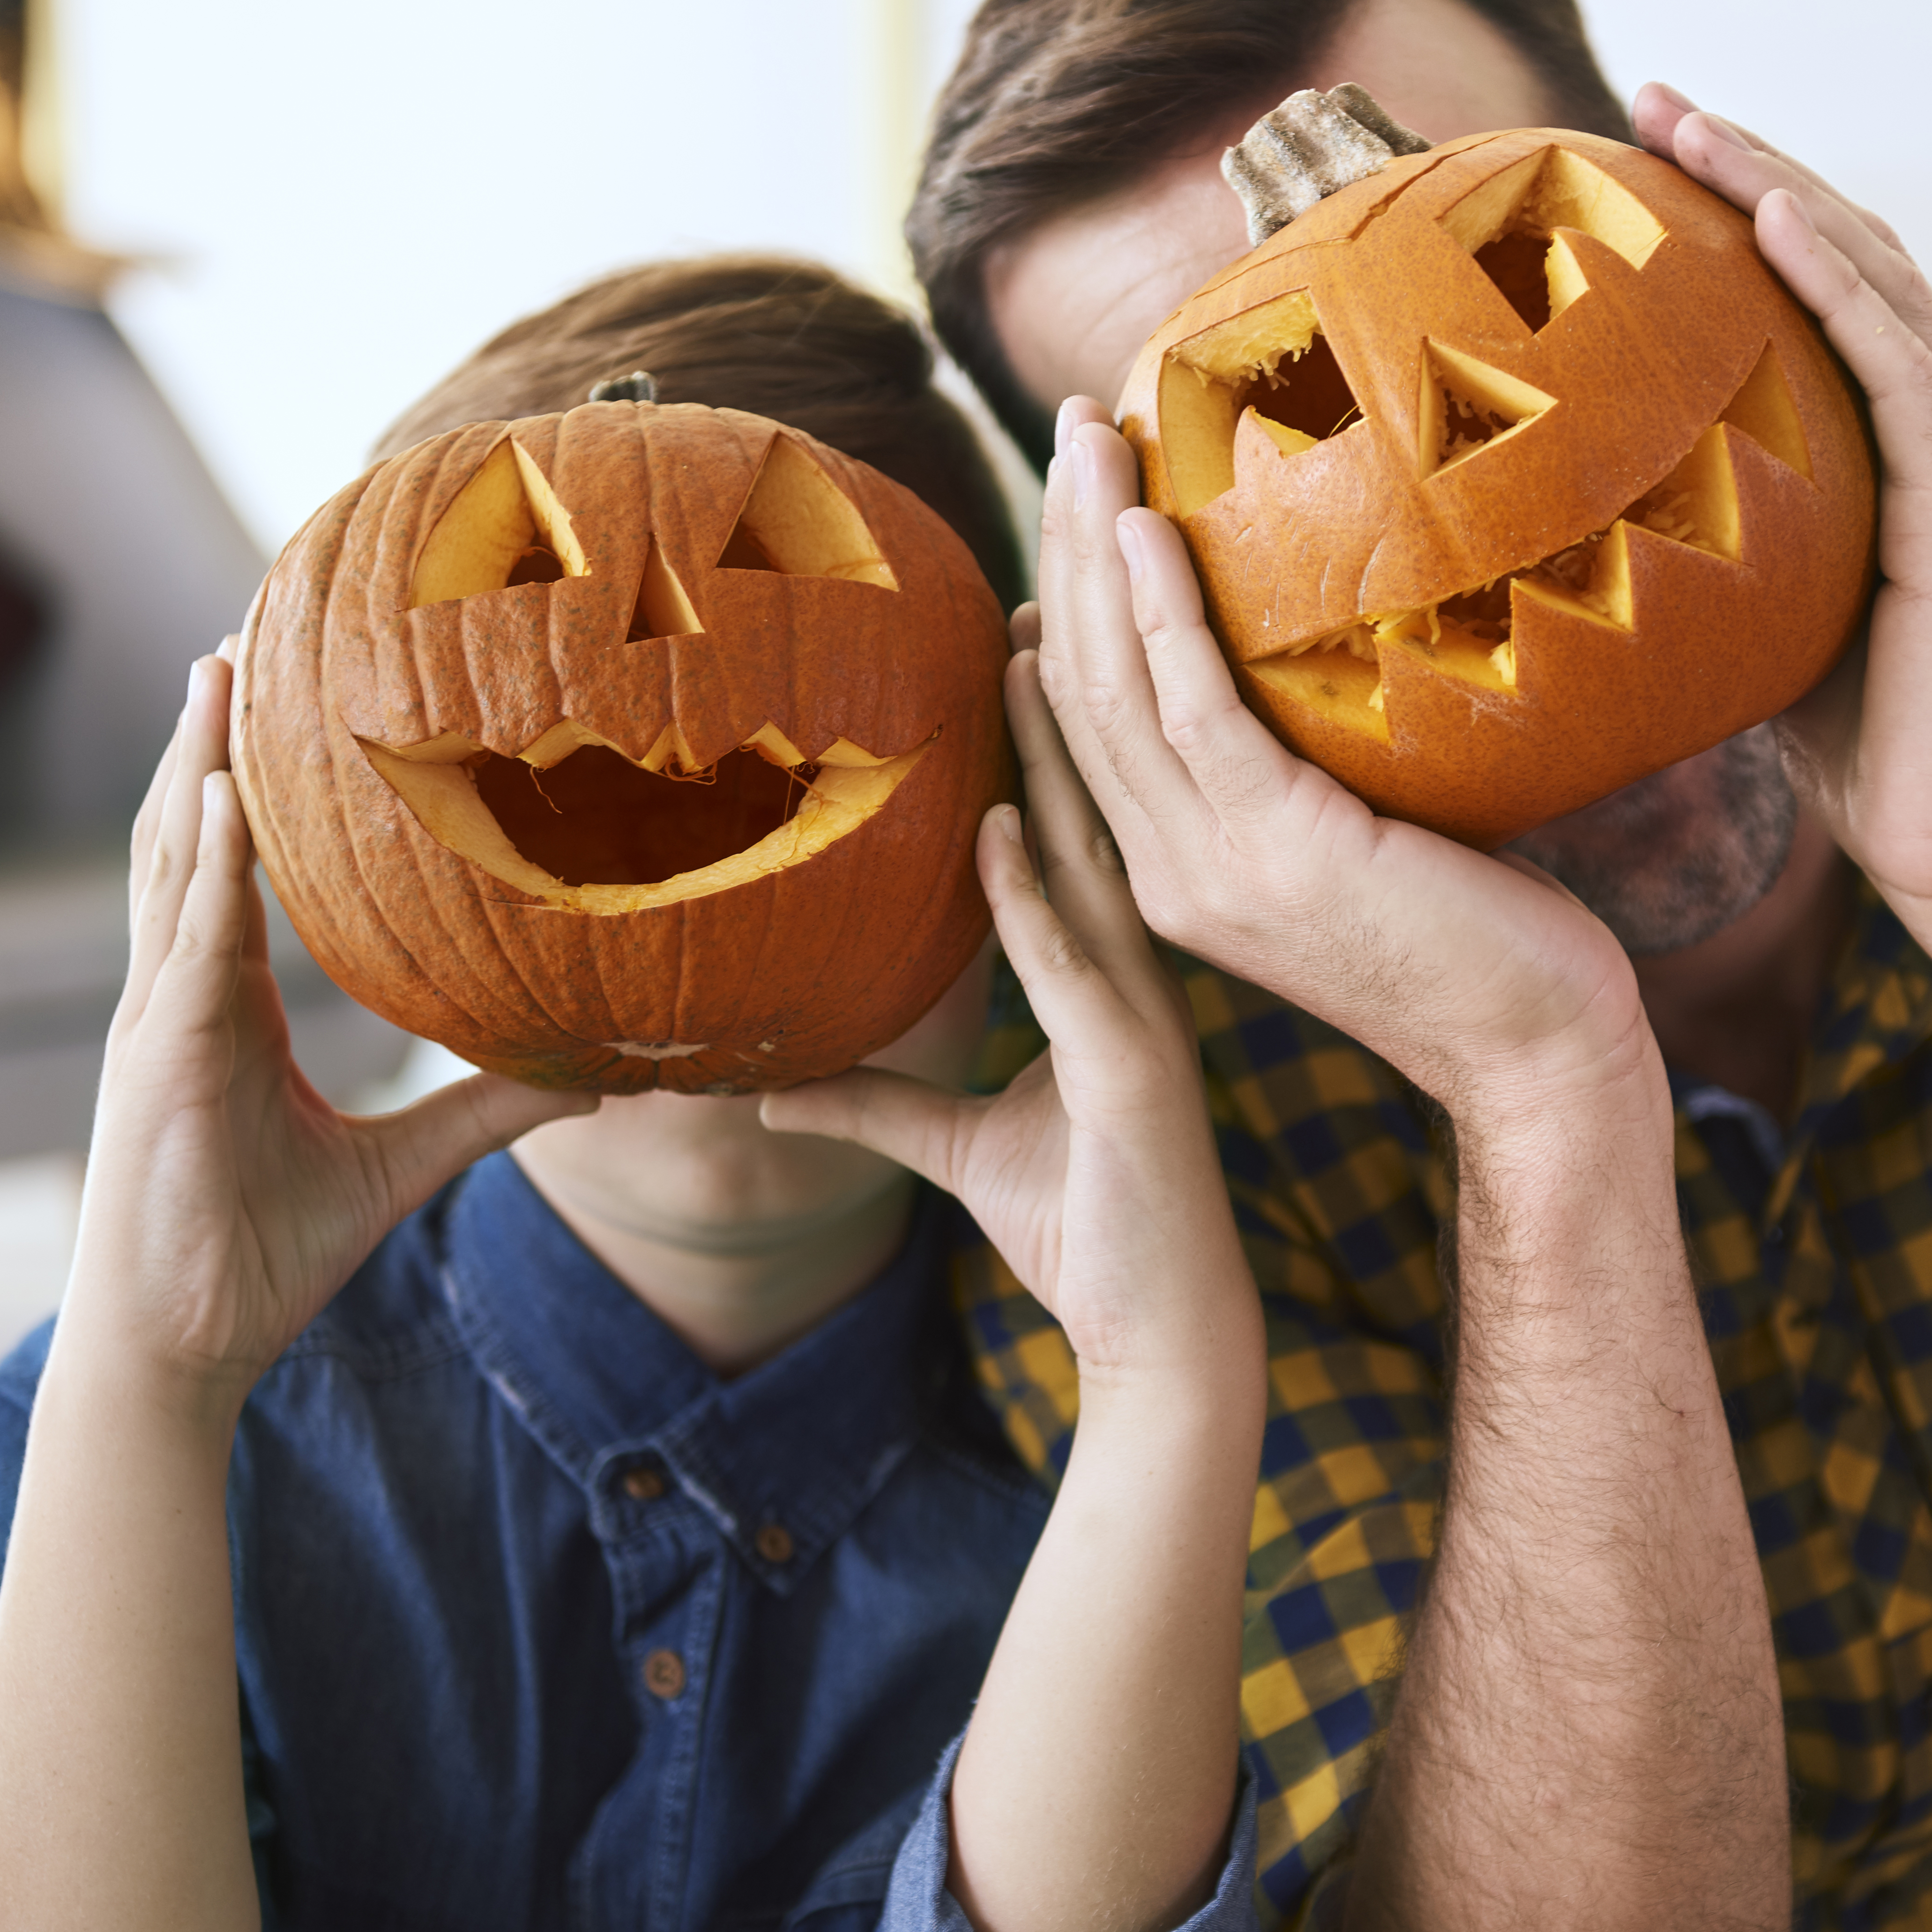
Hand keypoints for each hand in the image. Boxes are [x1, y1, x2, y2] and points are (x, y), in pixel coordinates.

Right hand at [60, 654, 590, 1414]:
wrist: (188, 1344)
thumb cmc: (262, 1255)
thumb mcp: (399, 1169)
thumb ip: (485, 1115)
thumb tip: (592, 1084)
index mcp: (225, 1004)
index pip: (239, 866)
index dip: (249, 781)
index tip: (277, 691)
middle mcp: (182, 994)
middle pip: (193, 838)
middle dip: (210, 738)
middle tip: (236, 633)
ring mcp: (159, 1022)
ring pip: (177, 868)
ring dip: (195, 767)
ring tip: (218, 671)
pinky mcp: (161, 1060)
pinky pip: (188, 947)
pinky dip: (206, 870)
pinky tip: (219, 801)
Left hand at [763, 637, 1251, 1389]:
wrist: (1161, 1335)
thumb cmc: (1082, 1232)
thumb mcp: (958, 1151)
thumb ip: (875, 1107)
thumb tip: (770, 1093)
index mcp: (1110, 982)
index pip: (1080, 835)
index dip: (1050, 741)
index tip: (1016, 640)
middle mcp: (1135, 980)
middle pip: (1098, 819)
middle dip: (1065, 711)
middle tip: (1029, 596)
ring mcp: (1141, 1021)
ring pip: (1094, 866)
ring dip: (1056, 765)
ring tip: (1017, 662)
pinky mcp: (1133, 1075)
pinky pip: (1072, 969)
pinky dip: (1033, 899)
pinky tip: (1004, 830)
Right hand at [1028, 405, 1653, 1121]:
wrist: (1533, 1044)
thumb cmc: (1473, 927)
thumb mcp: (1356, 830)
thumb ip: (1302, 760)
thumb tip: (1316, 643)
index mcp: (1173, 870)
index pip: (1084, 715)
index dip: (1065, 593)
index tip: (1071, 495)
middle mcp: (1168, 873)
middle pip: (1077, 682)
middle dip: (1064, 540)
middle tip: (1073, 421)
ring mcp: (1212, 869)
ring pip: (1114, 684)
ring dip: (1095, 545)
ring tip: (1093, 432)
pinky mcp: (1277, 852)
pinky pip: (1194, 710)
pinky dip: (1162, 612)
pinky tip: (1149, 527)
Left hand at [1634, 83, 1931, 955]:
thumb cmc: (1858, 745)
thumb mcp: (1762, 612)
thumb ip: (1717, 544)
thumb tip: (1581, 526)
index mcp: (1911, 445)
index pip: (1831, 290)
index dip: (1751, 207)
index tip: (1652, 156)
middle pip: (1851, 251)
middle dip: (1753, 164)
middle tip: (1653, 100)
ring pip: (1872, 276)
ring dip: (1779, 185)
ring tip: (1690, 122)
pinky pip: (1895, 360)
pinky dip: (1835, 278)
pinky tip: (1770, 219)